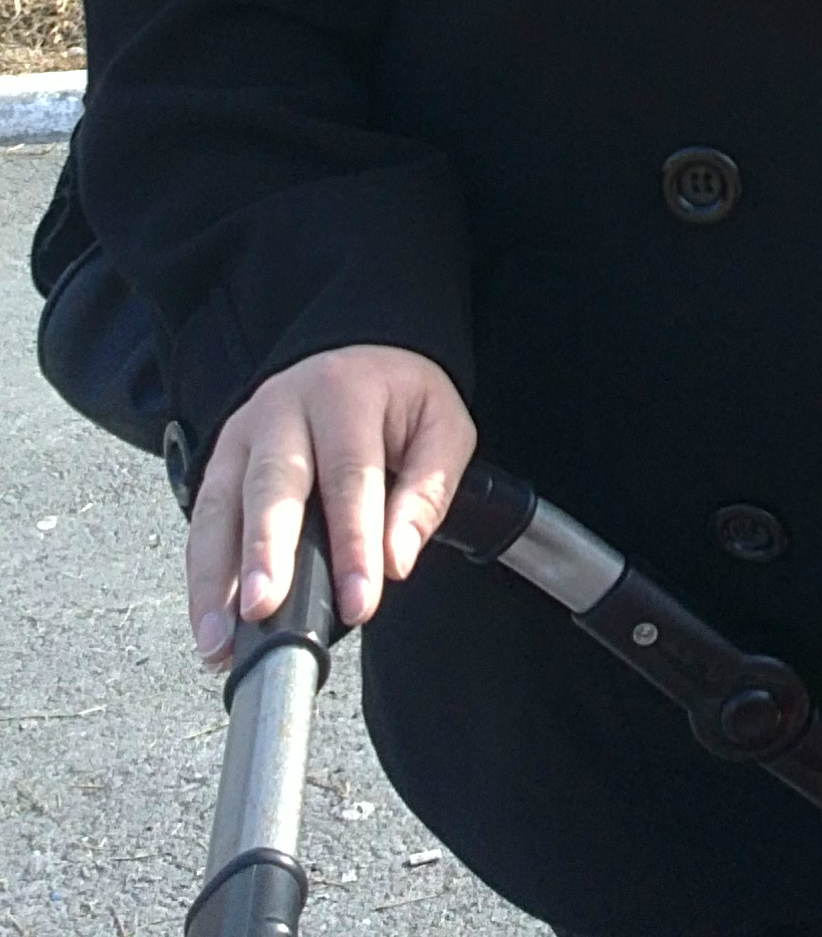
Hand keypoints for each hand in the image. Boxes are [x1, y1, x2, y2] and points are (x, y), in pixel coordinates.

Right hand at [186, 344, 475, 668]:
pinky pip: (204, 521)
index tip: (359, 603)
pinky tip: (210, 627)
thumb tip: (396, 561)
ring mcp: (243, 432)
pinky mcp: (219, 461)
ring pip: (221, 505)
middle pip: (271, 483)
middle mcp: (283, 406)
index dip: (354, 542)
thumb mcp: (442, 428)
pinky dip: (202, 578)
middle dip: (266, 551)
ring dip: (216, 578)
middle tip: (264, 609)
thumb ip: (427, 493)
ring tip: (221, 640)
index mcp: (345, 392)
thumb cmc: (401, 403)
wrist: (359, 358)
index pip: (350, 473)